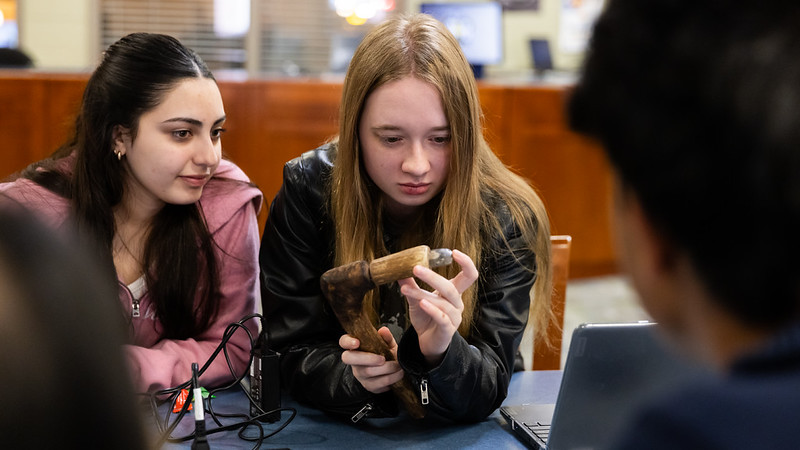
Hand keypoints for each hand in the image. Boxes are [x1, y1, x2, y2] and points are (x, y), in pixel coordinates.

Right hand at [339, 327, 404, 393]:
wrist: (392, 371)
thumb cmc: (386, 354)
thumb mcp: (388, 344)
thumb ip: (386, 337)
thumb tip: (383, 331)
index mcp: (356, 347)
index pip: (343, 341)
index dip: (347, 342)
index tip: (357, 342)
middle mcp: (354, 361)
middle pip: (349, 358)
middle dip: (367, 358)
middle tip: (383, 359)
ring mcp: (359, 374)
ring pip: (367, 372)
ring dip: (386, 368)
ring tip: (397, 365)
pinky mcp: (368, 386)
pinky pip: (377, 384)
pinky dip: (391, 378)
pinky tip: (398, 373)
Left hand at [398, 249, 477, 366]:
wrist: (427, 343)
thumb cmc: (426, 318)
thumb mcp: (416, 299)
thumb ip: (410, 285)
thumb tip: (398, 270)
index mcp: (453, 293)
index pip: (469, 275)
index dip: (466, 263)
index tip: (454, 252)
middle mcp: (457, 304)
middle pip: (451, 287)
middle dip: (433, 277)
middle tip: (415, 268)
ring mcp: (454, 318)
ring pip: (443, 303)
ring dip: (423, 294)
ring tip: (405, 289)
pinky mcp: (448, 330)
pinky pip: (442, 318)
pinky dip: (432, 309)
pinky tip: (422, 303)